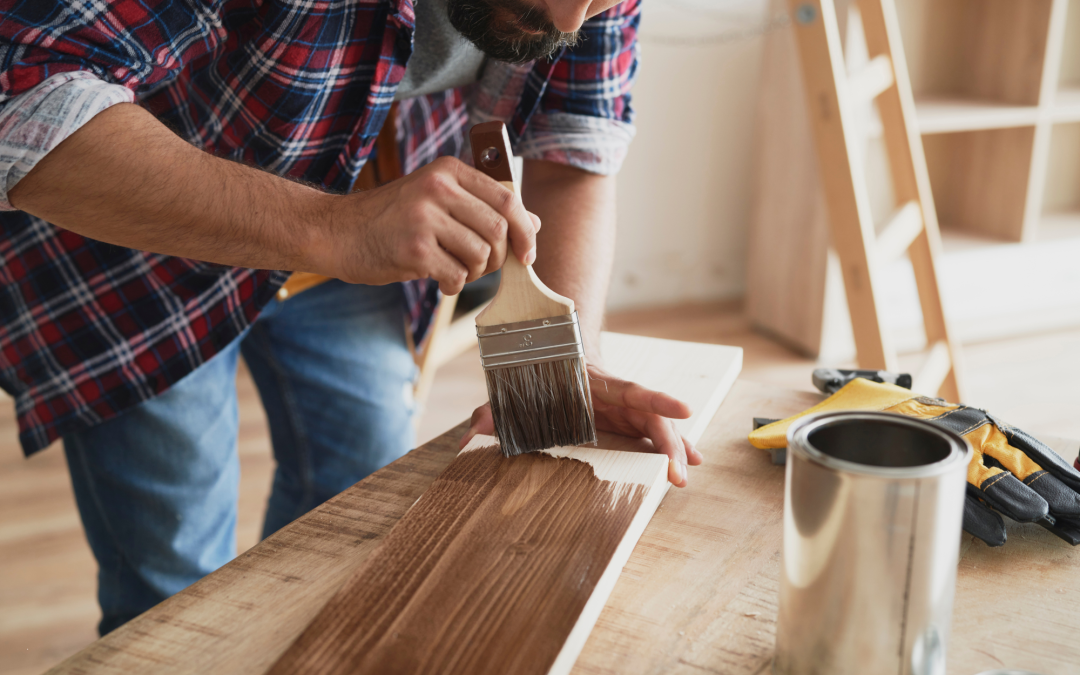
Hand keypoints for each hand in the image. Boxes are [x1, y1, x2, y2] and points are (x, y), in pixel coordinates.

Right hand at [317, 157, 539, 294]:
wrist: (337, 231)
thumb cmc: (390, 219)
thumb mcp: (437, 200)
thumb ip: (483, 207)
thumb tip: (534, 224)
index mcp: (448, 171)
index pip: (507, 198)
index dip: (525, 230)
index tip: (527, 253)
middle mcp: (438, 188)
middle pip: (499, 229)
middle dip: (499, 257)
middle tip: (481, 266)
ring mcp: (424, 218)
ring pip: (481, 255)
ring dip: (475, 272)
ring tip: (454, 269)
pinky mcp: (414, 249)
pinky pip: (457, 275)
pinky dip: (453, 285)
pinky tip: (438, 279)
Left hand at [460, 363, 702, 486]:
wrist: (550, 355)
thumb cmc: (535, 376)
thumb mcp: (513, 392)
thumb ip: (494, 412)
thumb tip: (469, 435)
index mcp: (596, 384)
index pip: (633, 390)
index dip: (659, 400)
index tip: (686, 409)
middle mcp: (617, 395)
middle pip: (652, 418)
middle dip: (669, 444)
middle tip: (678, 473)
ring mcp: (625, 408)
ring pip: (657, 428)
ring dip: (674, 451)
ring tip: (683, 477)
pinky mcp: (626, 420)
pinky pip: (653, 434)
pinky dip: (672, 448)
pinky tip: (689, 465)